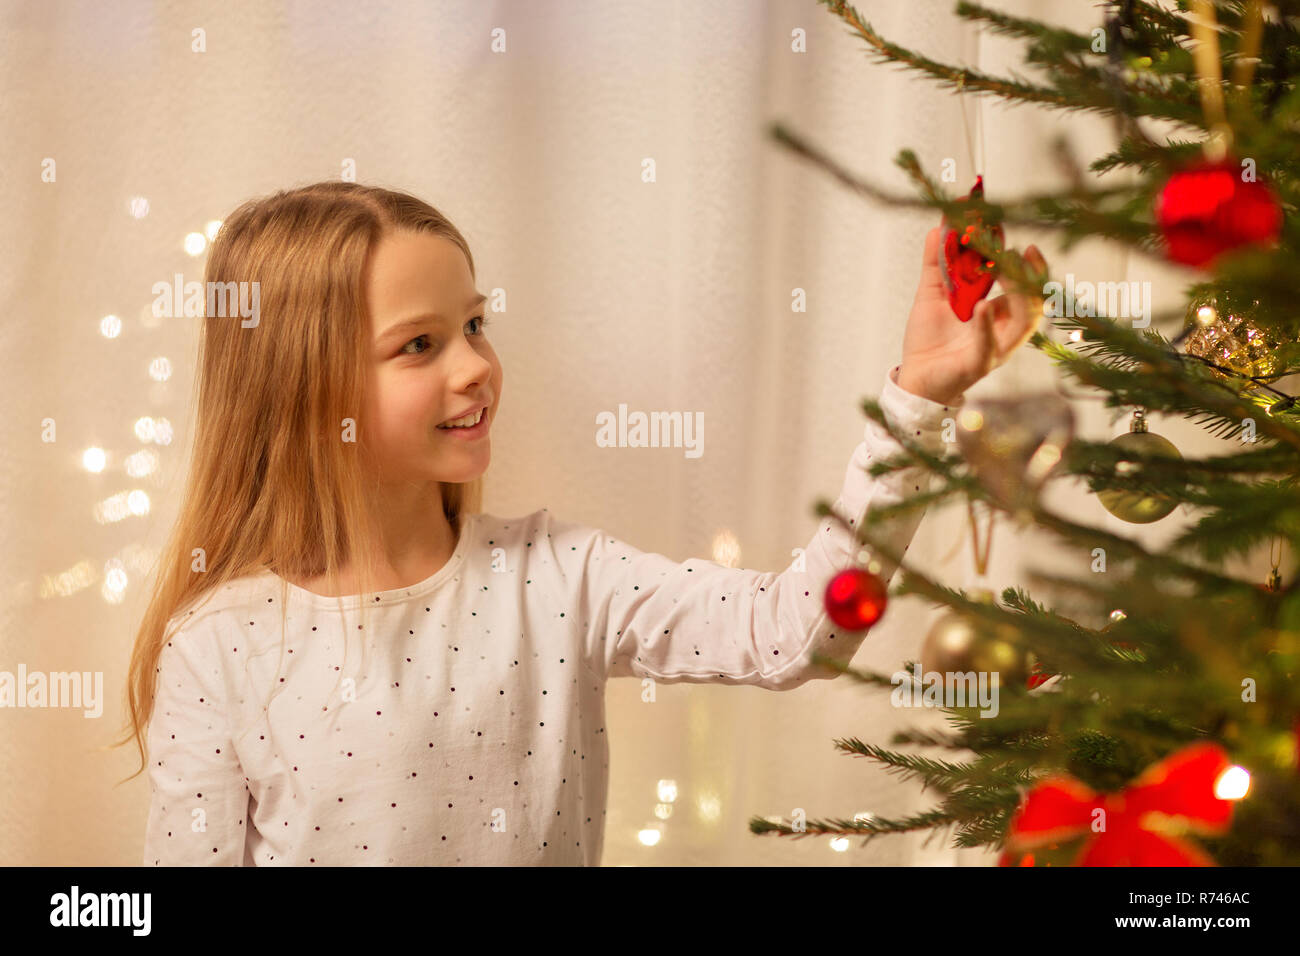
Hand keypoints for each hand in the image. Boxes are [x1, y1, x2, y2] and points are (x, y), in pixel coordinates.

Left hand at [896, 226, 1046, 405]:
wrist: (913, 377)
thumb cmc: (929, 338)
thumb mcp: (931, 293)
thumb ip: (936, 262)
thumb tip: (938, 226)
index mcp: (999, 312)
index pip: (1026, 285)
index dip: (1026, 263)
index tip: (1019, 241)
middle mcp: (1004, 330)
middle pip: (1035, 300)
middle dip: (1030, 274)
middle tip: (1016, 250)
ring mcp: (995, 349)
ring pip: (1024, 322)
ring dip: (1018, 293)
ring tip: (1002, 268)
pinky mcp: (978, 366)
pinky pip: (990, 346)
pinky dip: (987, 325)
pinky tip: (982, 306)